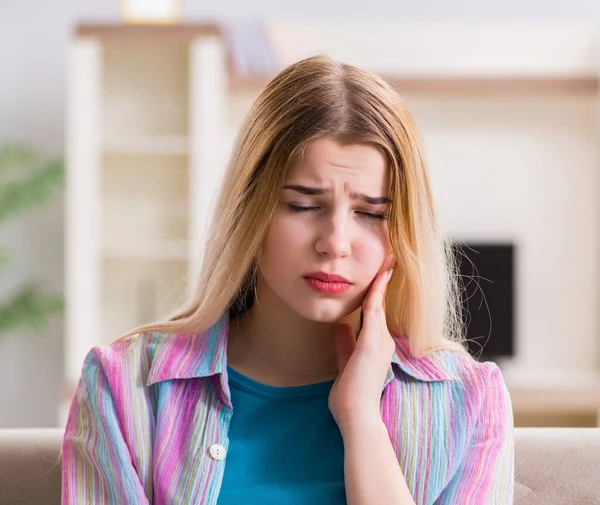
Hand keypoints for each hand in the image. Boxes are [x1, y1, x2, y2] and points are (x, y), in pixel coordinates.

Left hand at [328, 261, 394, 433]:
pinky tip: (380, 274)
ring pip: (380, 303)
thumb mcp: (345, 364)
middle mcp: (383, 341)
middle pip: (381, 304)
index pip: (376, 314)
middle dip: (382, 282)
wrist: (356, 415)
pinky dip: (377, 290)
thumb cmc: (350, 397)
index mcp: (376, 347)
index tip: (378, 276)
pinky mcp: (373, 341)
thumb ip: (345, 345)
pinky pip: (374, 308)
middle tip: (387, 259)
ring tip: (387, 259)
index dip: (376, 294)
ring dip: (382, 281)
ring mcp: (380, 340)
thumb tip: (341, 328)